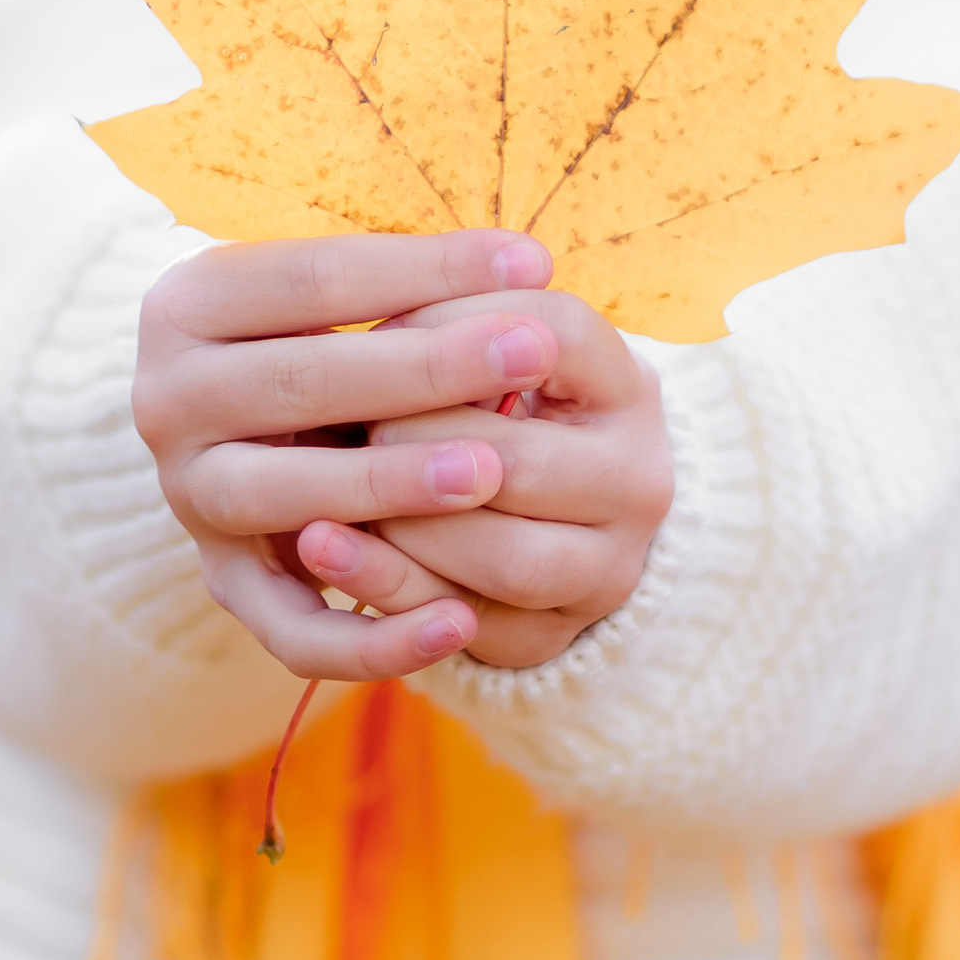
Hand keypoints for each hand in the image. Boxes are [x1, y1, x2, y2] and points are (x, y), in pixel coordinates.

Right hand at [132, 228, 558, 681]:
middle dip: (426, 368)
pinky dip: (373, 639)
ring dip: (387, 486)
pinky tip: (459, 623)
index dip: (424, 269)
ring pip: (284, 496)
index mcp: (187, 305)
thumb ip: (410, 284)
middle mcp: (167, 401)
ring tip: (488, 470)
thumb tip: (528, 267)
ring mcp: (190, 497)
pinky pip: (293, 630)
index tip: (532, 261)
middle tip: (532, 350)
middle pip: (300, 380)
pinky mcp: (222, 583)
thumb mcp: (333, 294)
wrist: (229, 423)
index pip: (314, 279)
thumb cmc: (310, 336)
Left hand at [293, 288, 673, 669]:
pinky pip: (472, 630)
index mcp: (625, 389)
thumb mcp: (491, 357)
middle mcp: (636, 481)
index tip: (387, 326)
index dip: (460, 323)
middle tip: (355, 423)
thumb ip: (443, 331)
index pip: (560, 333)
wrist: (556, 513)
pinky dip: (389, 590)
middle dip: (421, 441)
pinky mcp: (555, 636)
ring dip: (407, 526)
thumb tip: (368, 337)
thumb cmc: (498, 408)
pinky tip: (323, 551)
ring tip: (327, 497)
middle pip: (527, 461)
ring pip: (509, 560)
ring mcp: (606, 569)